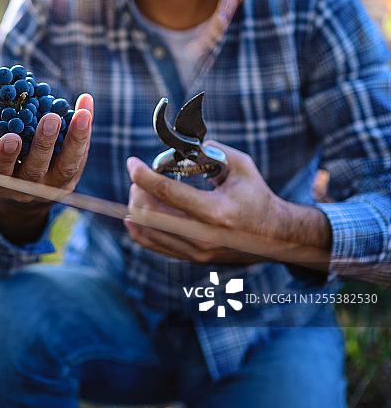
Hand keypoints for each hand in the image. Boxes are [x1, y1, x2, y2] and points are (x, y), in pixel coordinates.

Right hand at [0, 93, 93, 244]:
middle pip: (37, 169)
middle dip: (44, 144)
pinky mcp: (72, 178)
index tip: (11, 137)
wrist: (22, 194)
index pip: (1, 171)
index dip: (5, 156)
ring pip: (66, 166)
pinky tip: (85, 105)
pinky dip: (85, 131)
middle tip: (50, 118)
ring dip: (76, 140)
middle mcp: (28, 188)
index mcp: (0, 181)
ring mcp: (53, 186)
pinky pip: (81, 154)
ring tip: (82, 114)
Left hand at [125, 142, 331, 267]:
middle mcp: (203, 236)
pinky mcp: (193, 259)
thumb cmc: (257, 196)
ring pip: (147, 231)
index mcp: (215, 211)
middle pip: (150, 214)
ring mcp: (196, 252)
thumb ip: (211, 151)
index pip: (166, 192)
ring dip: (136, 207)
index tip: (132, 161)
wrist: (276, 236)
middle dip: (137, 190)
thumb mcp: (241, 166)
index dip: (142, 174)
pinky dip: (139, 230)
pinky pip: (154, 246)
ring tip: (140, 191)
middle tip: (139, 176)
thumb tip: (180, 148)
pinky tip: (133, 216)